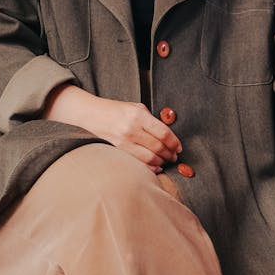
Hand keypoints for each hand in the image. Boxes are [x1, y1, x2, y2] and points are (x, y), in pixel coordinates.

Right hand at [44, 85, 181, 172]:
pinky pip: (139, 161)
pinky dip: (151, 166)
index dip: (174, 142)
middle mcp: (132, 129)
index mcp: (139, 116)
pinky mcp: (121, 149)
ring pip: (150, 157)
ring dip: (162, 161)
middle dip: (170, 153)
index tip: (179, 147)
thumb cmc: (118, 109)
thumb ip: (152, 119)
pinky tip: (157, 165)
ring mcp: (125, 141)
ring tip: (167, 160)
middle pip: (158, 146)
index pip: (163, 132)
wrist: (95, 114)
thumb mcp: (137, 107)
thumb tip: (168, 134)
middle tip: (175, 156)